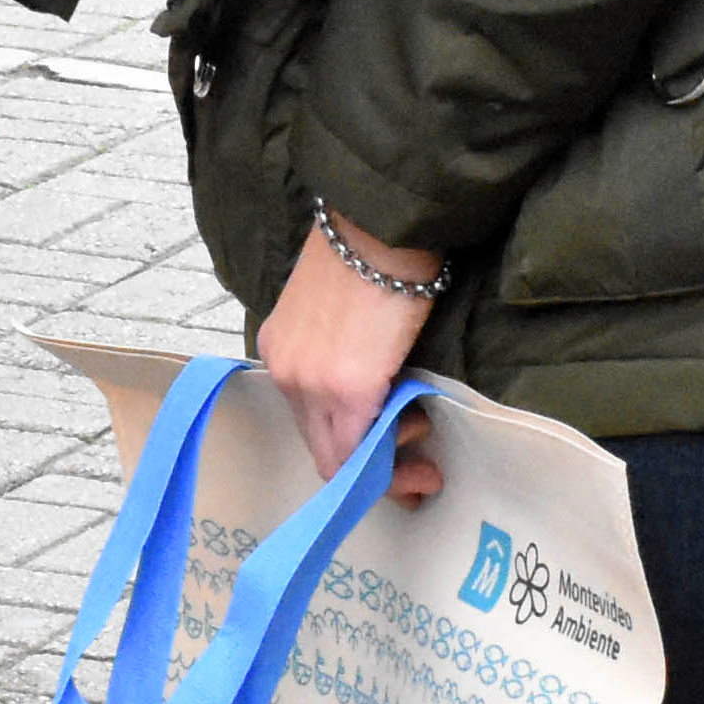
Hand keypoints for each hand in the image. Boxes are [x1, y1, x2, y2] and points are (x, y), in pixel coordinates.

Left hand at [254, 222, 447, 503]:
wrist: (381, 226)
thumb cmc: (371, 251)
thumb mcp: (337, 308)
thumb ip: (345, 352)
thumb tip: (378, 386)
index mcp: (281, 349)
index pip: (306, 418)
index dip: (345, 446)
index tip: (382, 458)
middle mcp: (286, 372)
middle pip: (319, 446)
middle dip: (368, 471)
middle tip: (414, 477)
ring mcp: (311, 385)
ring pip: (340, 455)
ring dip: (386, 465)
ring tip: (423, 447)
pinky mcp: (348, 391)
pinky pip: (362, 450)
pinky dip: (392, 464)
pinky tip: (421, 461)